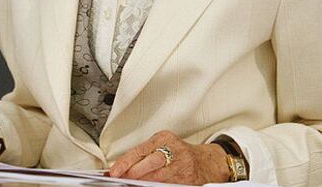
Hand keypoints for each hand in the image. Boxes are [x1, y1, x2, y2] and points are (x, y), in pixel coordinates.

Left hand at [109, 130, 229, 184]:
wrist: (207, 162)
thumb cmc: (180, 153)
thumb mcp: (163, 145)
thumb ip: (145, 154)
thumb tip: (122, 167)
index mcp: (165, 138)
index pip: (141, 149)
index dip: (126, 162)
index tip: (114, 171)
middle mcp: (174, 150)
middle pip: (151, 162)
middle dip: (134, 173)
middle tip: (122, 178)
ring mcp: (182, 166)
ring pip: (158, 177)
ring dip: (143, 183)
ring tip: (132, 184)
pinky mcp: (188, 181)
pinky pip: (169, 186)